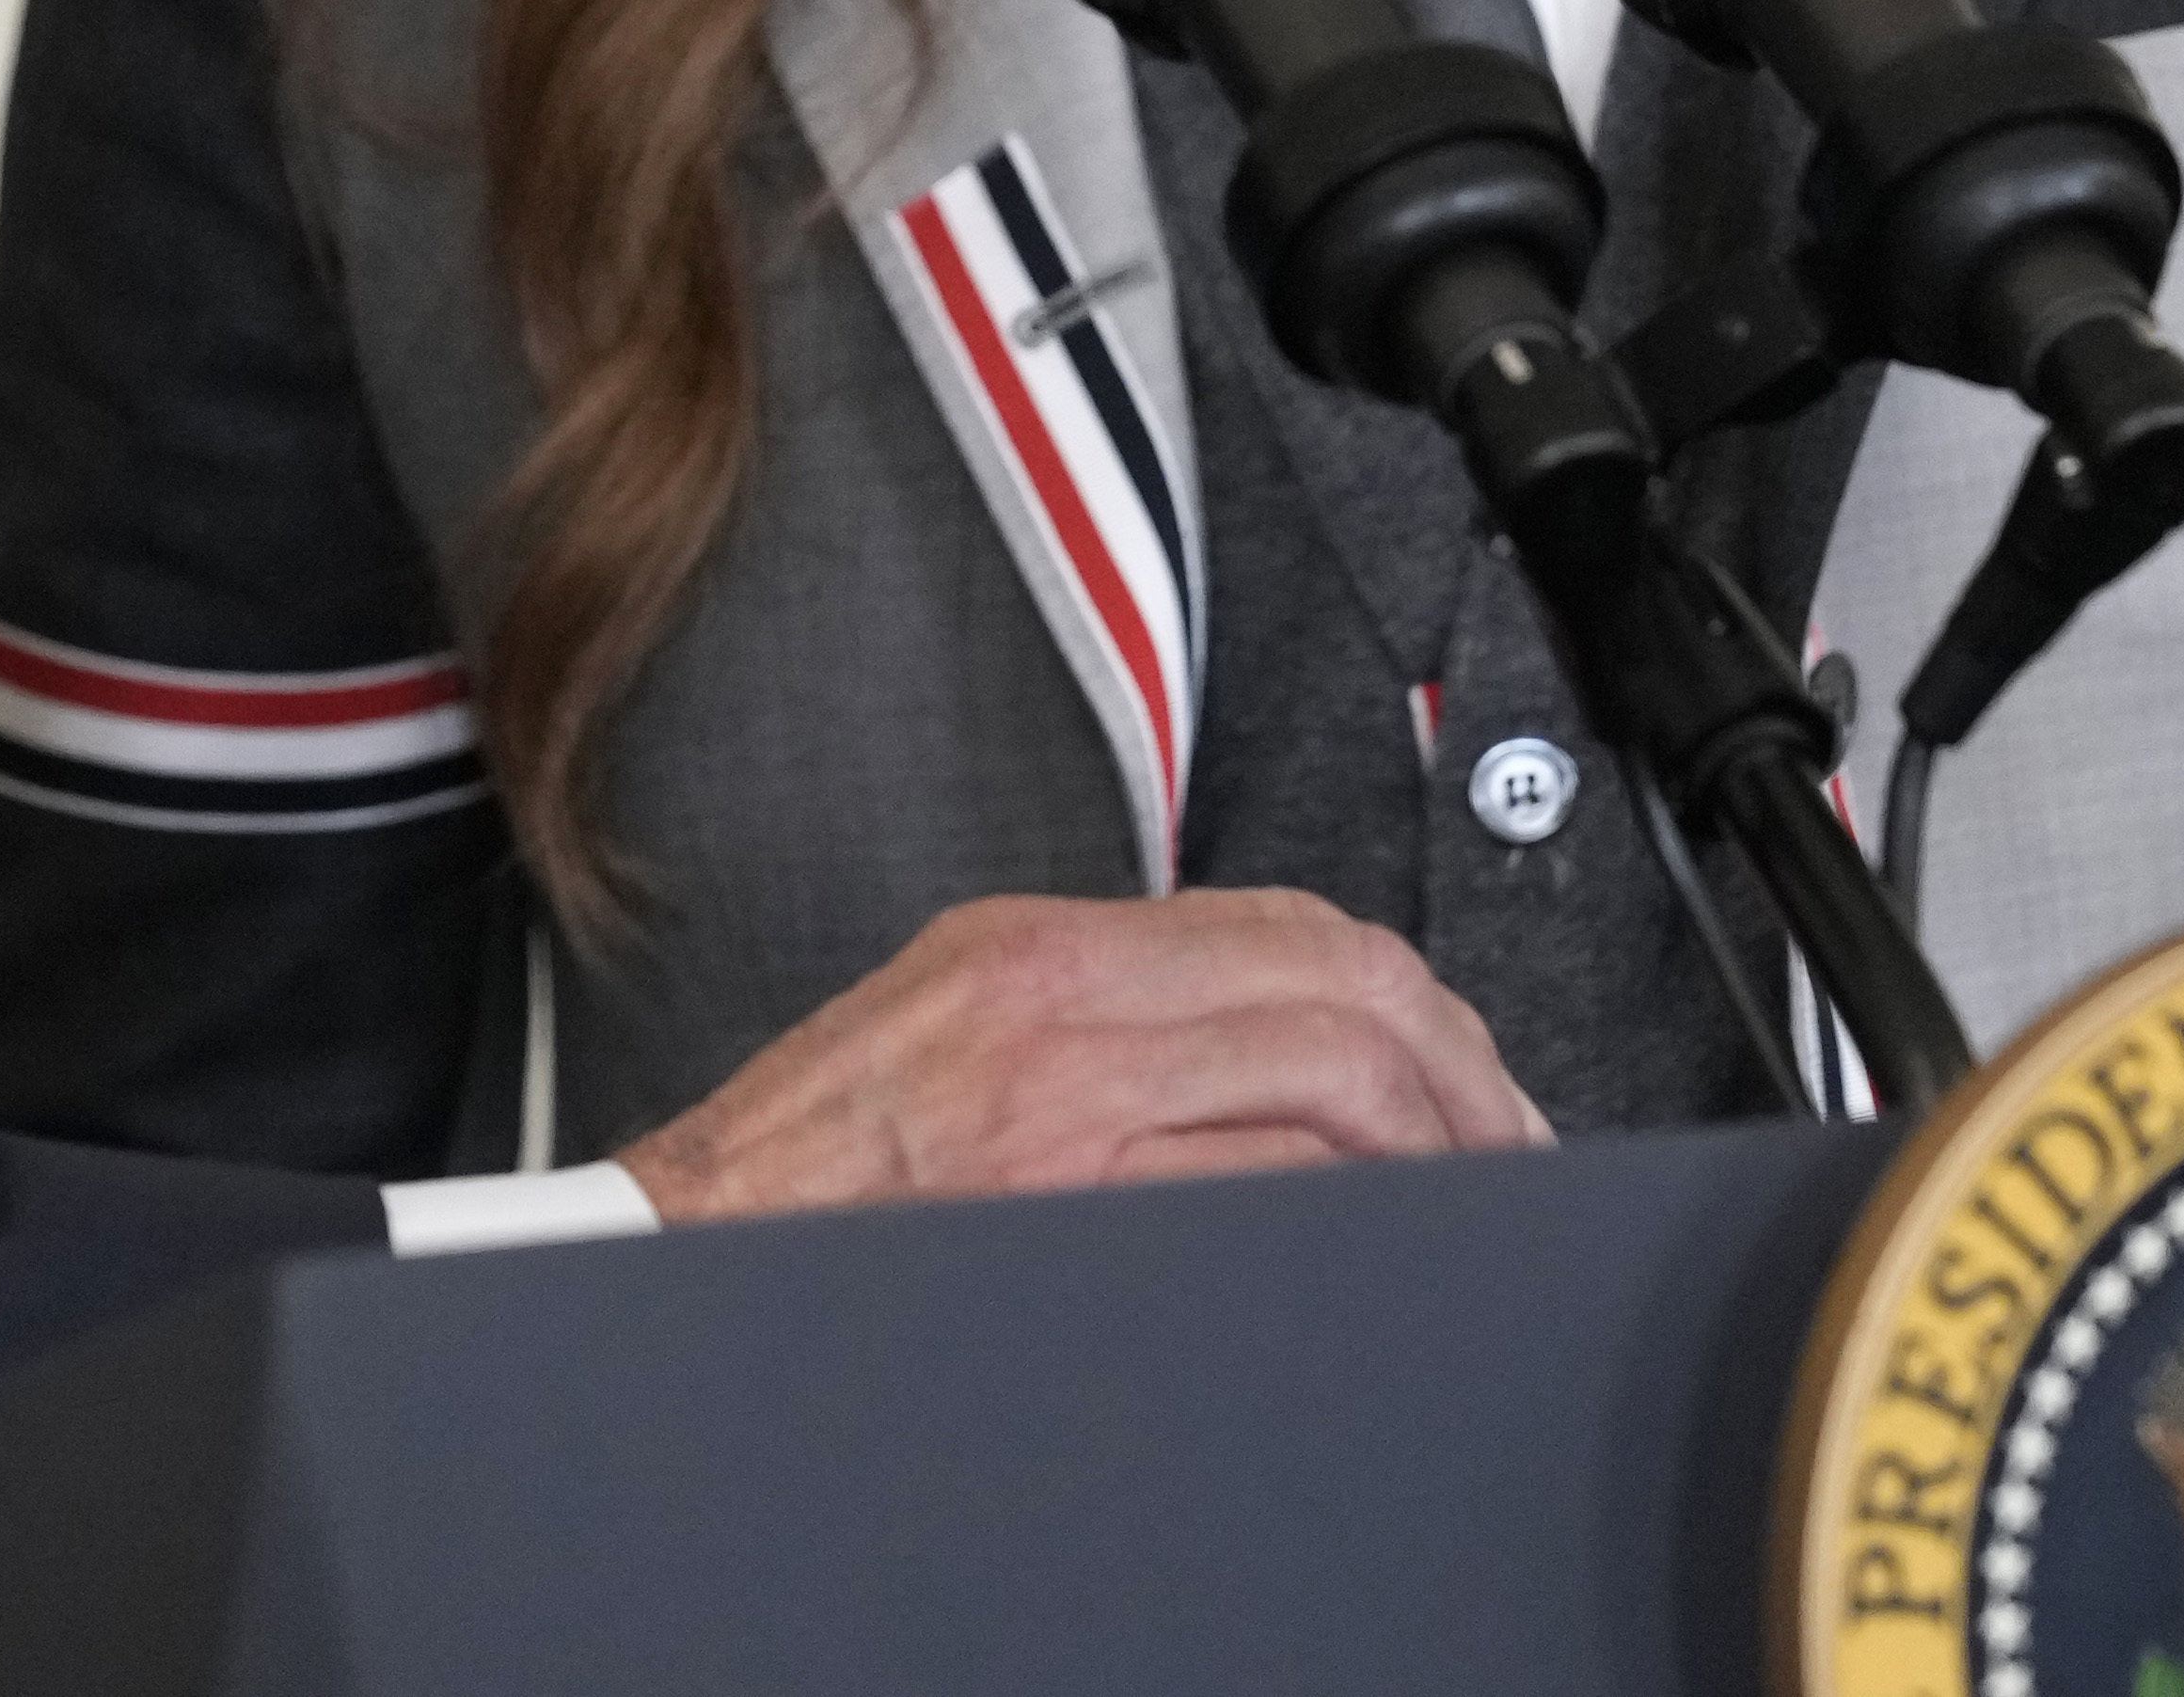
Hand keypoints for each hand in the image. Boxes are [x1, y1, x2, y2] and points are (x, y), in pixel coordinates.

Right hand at [612, 888, 1546, 1222]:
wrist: (671, 1258)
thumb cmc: (800, 1182)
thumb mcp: (950, 1036)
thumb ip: (1099, 1024)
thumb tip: (1263, 1055)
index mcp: (1035, 952)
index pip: (1291, 926)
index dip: (1415, 1001)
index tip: (1465, 1072)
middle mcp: (1061, 1001)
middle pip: (1344, 983)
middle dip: (1464, 1065)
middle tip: (1511, 1143)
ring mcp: (1070, 1103)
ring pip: (1335, 1072)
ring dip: (1441, 1142)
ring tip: (1474, 1197)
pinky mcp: (1068, 1200)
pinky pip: (1269, 1187)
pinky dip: (1359, 1211)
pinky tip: (1389, 1245)